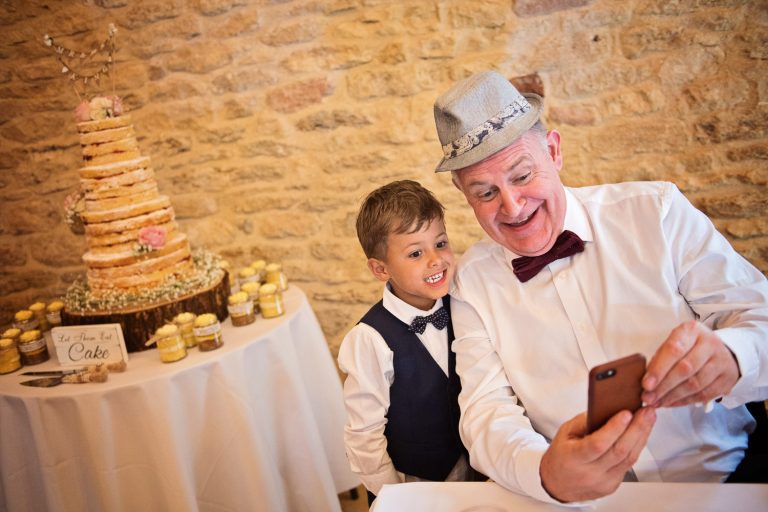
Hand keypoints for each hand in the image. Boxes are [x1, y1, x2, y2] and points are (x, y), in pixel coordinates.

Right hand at [539, 407, 655, 501]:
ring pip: (628, 458)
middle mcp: (590, 473)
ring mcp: (603, 482)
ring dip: (641, 437)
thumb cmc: (561, 455)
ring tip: (649, 419)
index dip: (614, 429)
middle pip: (619, 451)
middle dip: (636, 429)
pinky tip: (641, 434)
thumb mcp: (565, 433)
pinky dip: (636, 448)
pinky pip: (628, 465)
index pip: (598, 444)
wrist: (557, 484)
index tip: (626, 413)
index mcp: (574, 458)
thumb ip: (584, 421)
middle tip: (646, 412)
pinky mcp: (613, 485)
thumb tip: (607, 408)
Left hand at [641, 320, 739, 407]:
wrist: (722, 351)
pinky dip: (684, 401)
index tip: (646, 384)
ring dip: (672, 396)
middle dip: (663, 386)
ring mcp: (721, 362)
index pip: (674, 350)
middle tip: (648, 397)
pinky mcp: (727, 379)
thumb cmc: (691, 347)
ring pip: (695, 384)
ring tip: (656, 402)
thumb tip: (646, 381)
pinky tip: (670, 403)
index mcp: (692, 331)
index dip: (659, 369)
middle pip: (685, 368)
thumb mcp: (675, 343)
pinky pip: (704, 394)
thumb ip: (661, 358)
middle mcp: (709, 344)